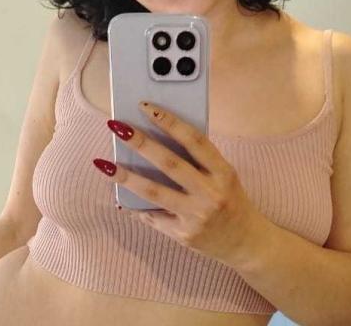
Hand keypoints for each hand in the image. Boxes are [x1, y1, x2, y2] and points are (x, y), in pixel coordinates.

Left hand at [93, 101, 267, 265]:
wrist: (246, 243)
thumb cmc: (231, 200)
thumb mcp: (225, 176)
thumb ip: (199, 160)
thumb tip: (159, 138)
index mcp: (223, 172)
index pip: (194, 140)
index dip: (170, 121)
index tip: (146, 107)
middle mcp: (211, 193)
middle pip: (169, 163)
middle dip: (141, 143)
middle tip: (117, 127)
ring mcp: (196, 216)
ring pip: (155, 192)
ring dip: (126, 177)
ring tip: (104, 163)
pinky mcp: (184, 235)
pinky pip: (153, 217)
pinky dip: (135, 206)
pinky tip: (119, 195)